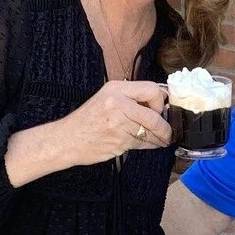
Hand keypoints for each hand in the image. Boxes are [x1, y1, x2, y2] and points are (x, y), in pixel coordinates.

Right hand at [6, 81, 168, 183]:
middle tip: (168, 131)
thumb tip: (159, 102)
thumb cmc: (87, 120)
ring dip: (159, 138)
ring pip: (151, 131)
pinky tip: (150, 145)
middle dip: (165, 126)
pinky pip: (142, 143)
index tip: (163, 109)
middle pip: (154, 114)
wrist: (66, 139)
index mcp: (116, 88)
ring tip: (162, 140)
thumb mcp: (106, 98)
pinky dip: (150, 145)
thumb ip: (130, 98)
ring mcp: (119, 123)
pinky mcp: (119, 141)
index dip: (161, 101)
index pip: (152, 89)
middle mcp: (118, 103)